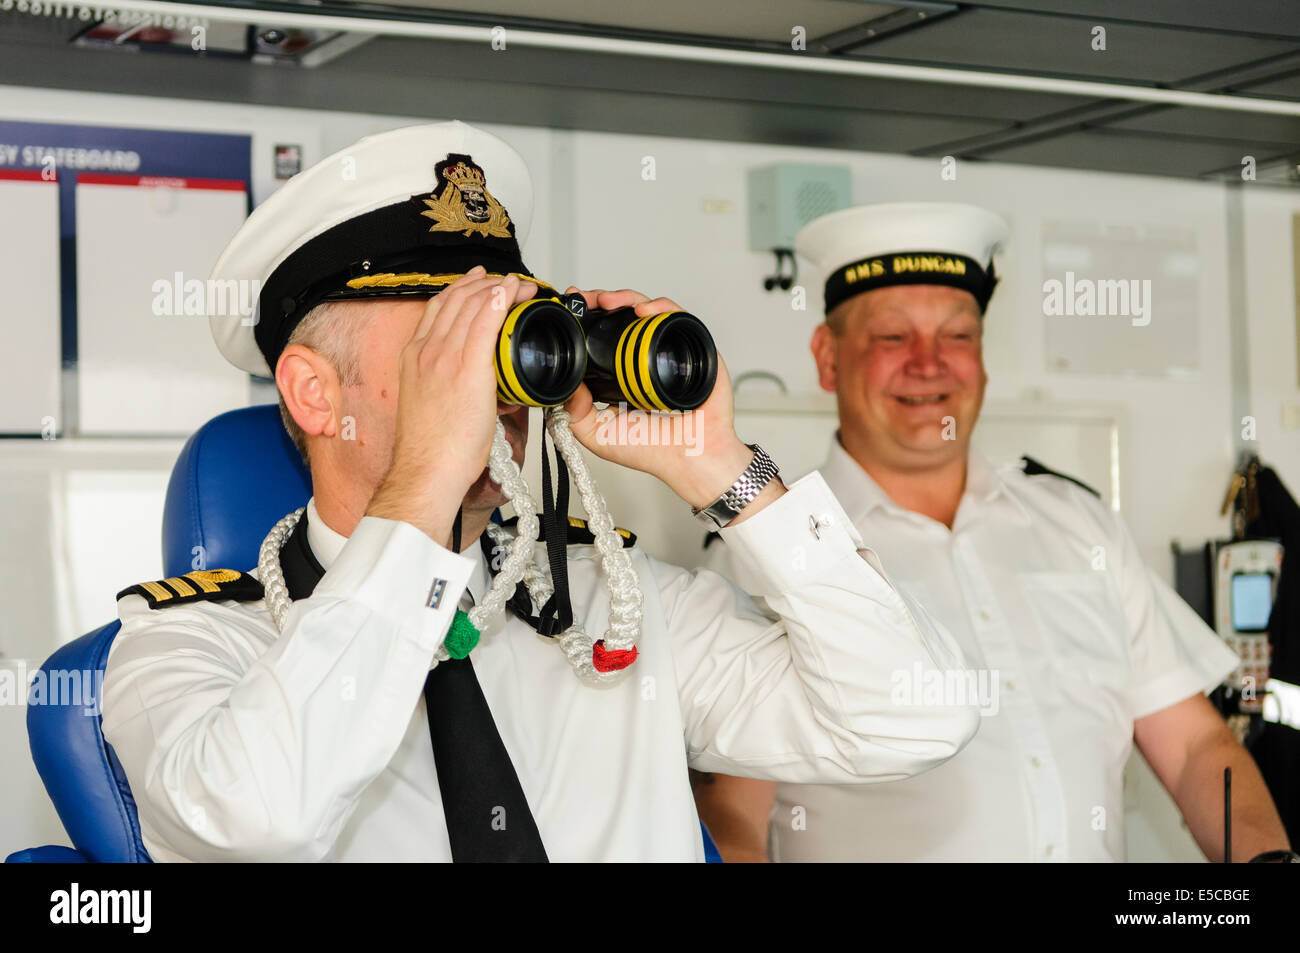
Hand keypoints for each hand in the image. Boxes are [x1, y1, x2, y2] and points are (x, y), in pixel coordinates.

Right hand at [366, 266, 536, 541]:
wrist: (425, 471)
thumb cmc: (431, 450)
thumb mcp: (434, 405)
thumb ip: (456, 387)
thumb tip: (488, 388)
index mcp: (415, 358)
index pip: (440, 309)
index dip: (464, 290)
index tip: (483, 285)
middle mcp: (426, 351)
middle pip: (455, 300)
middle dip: (485, 283)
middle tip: (507, 281)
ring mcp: (444, 357)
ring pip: (472, 304)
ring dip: (498, 287)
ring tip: (520, 285)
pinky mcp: (466, 368)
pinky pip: (485, 320)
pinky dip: (501, 298)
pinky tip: (515, 290)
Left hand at [561, 287, 767, 515]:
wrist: (692, 460)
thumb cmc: (654, 450)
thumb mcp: (598, 434)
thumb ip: (573, 413)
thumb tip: (562, 382)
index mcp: (623, 373)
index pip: (604, 335)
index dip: (587, 319)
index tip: (569, 310)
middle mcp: (646, 358)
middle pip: (624, 315)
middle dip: (600, 301)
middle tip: (583, 299)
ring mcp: (672, 350)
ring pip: (648, 310)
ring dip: (625, 298)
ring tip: (606, 301)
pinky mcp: (696, 348)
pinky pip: (678, 318)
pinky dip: (661, 308)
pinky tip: (642, 311)